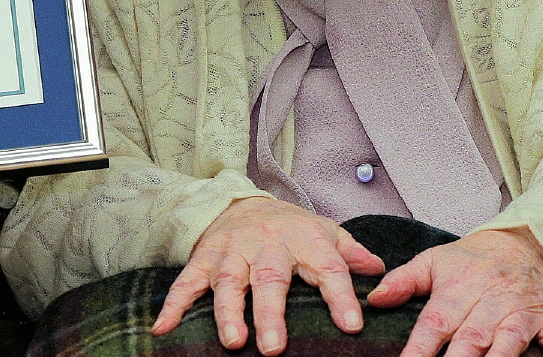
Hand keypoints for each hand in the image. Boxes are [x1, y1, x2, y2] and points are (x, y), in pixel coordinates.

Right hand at [150, 197, 384, 355]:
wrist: (238, 201)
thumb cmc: (288, 226)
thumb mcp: (324, 230)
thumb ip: (350, 251)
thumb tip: (379, 271)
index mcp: (302, 239)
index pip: (326, 267)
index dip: (339, 295)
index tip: (351, 324)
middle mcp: (265, 245)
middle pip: (269, 279)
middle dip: (270, 314)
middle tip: (274, 347)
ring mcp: (230, 253)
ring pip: (228, 282)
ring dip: (228, 312)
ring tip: (233, 341)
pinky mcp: (203, 260)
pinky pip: (185, 283)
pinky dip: (173, 305)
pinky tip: (164, 329)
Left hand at [368, 228, 542, 356]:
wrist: (522, 244)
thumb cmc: (471, 261)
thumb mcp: (434, 262)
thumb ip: (403, 281)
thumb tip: (374, 299)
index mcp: (457, 290)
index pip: (434, 324)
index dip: (419, 348)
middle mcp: (489, 302)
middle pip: (471, 339)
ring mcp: (521, 311)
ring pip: (509, 343)